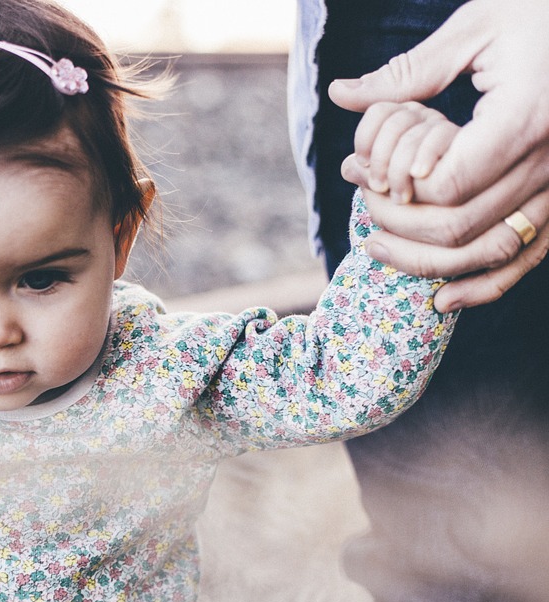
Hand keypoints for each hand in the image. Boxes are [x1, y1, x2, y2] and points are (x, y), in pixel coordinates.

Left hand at [328, 0, 548, 308]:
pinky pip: (527, 259)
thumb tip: (343, 94)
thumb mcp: (478, 26)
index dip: (396, 191)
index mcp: (527, 118)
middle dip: (397, 225)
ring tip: (378, 248)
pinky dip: (484, 287)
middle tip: (361, 210)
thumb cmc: (542, 14)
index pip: (445, 185)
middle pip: (458, 227)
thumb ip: (409, 71)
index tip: (364, 174)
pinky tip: (441, 300)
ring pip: (489, 253)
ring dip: (426, 263)